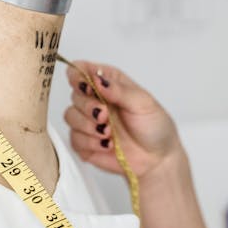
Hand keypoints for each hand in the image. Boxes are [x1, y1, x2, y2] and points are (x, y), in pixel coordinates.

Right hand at [64, 62, 180, 179]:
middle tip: (105, 116)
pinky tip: (107, 145)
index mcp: (108, 83)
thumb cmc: (155, 127)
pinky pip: (74, 139)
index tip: (86, 87)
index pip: (81, 69)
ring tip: (109, 133)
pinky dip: (90, 143)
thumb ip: (119, 90)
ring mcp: (89, 121)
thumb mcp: (143, 103)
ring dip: (88, 126)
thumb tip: (97, 79)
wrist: (158, 158)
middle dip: (88, 107)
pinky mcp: (85, 142)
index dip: (78, 75)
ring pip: (70, 116)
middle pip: (74, 94)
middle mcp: (95, 100)